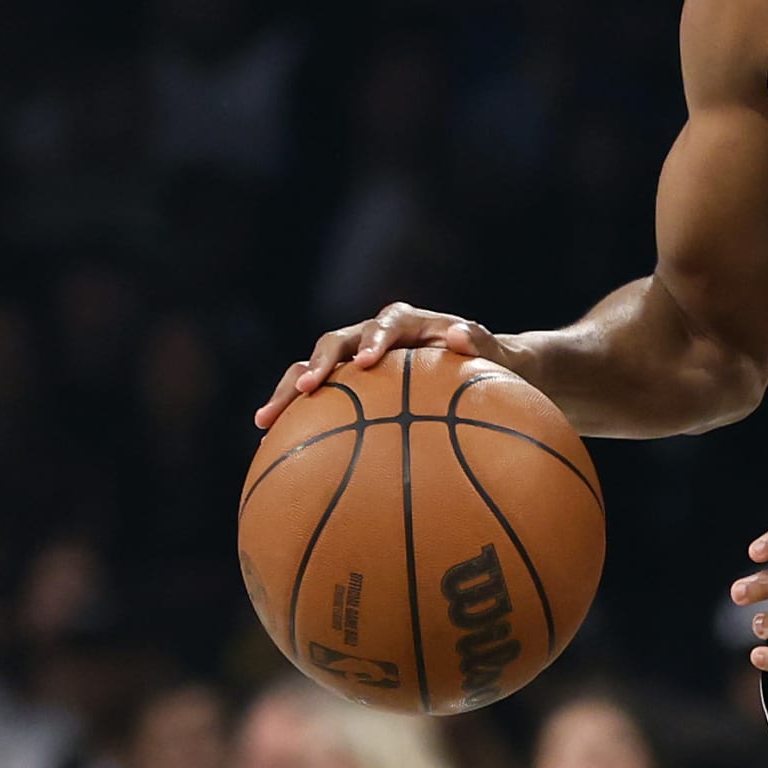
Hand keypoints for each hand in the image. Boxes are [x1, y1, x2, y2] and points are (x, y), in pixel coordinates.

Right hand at [255, 300, 512, 429]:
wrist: (484, 371)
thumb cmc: (496, 366)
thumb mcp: (502, 356)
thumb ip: (482, 343)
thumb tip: (458, 335)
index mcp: (412, 324)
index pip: (389, 323)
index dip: (375, 338)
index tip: (368, 362)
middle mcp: (376, 336)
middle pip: (336, 342)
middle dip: (317, 364)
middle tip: (305, 389)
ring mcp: (356, 360)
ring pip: (314, 368)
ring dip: (290, 390)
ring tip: (265, 420)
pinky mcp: (348, 385)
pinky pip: (318, 398)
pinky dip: (295, 416)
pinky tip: (273, 444)